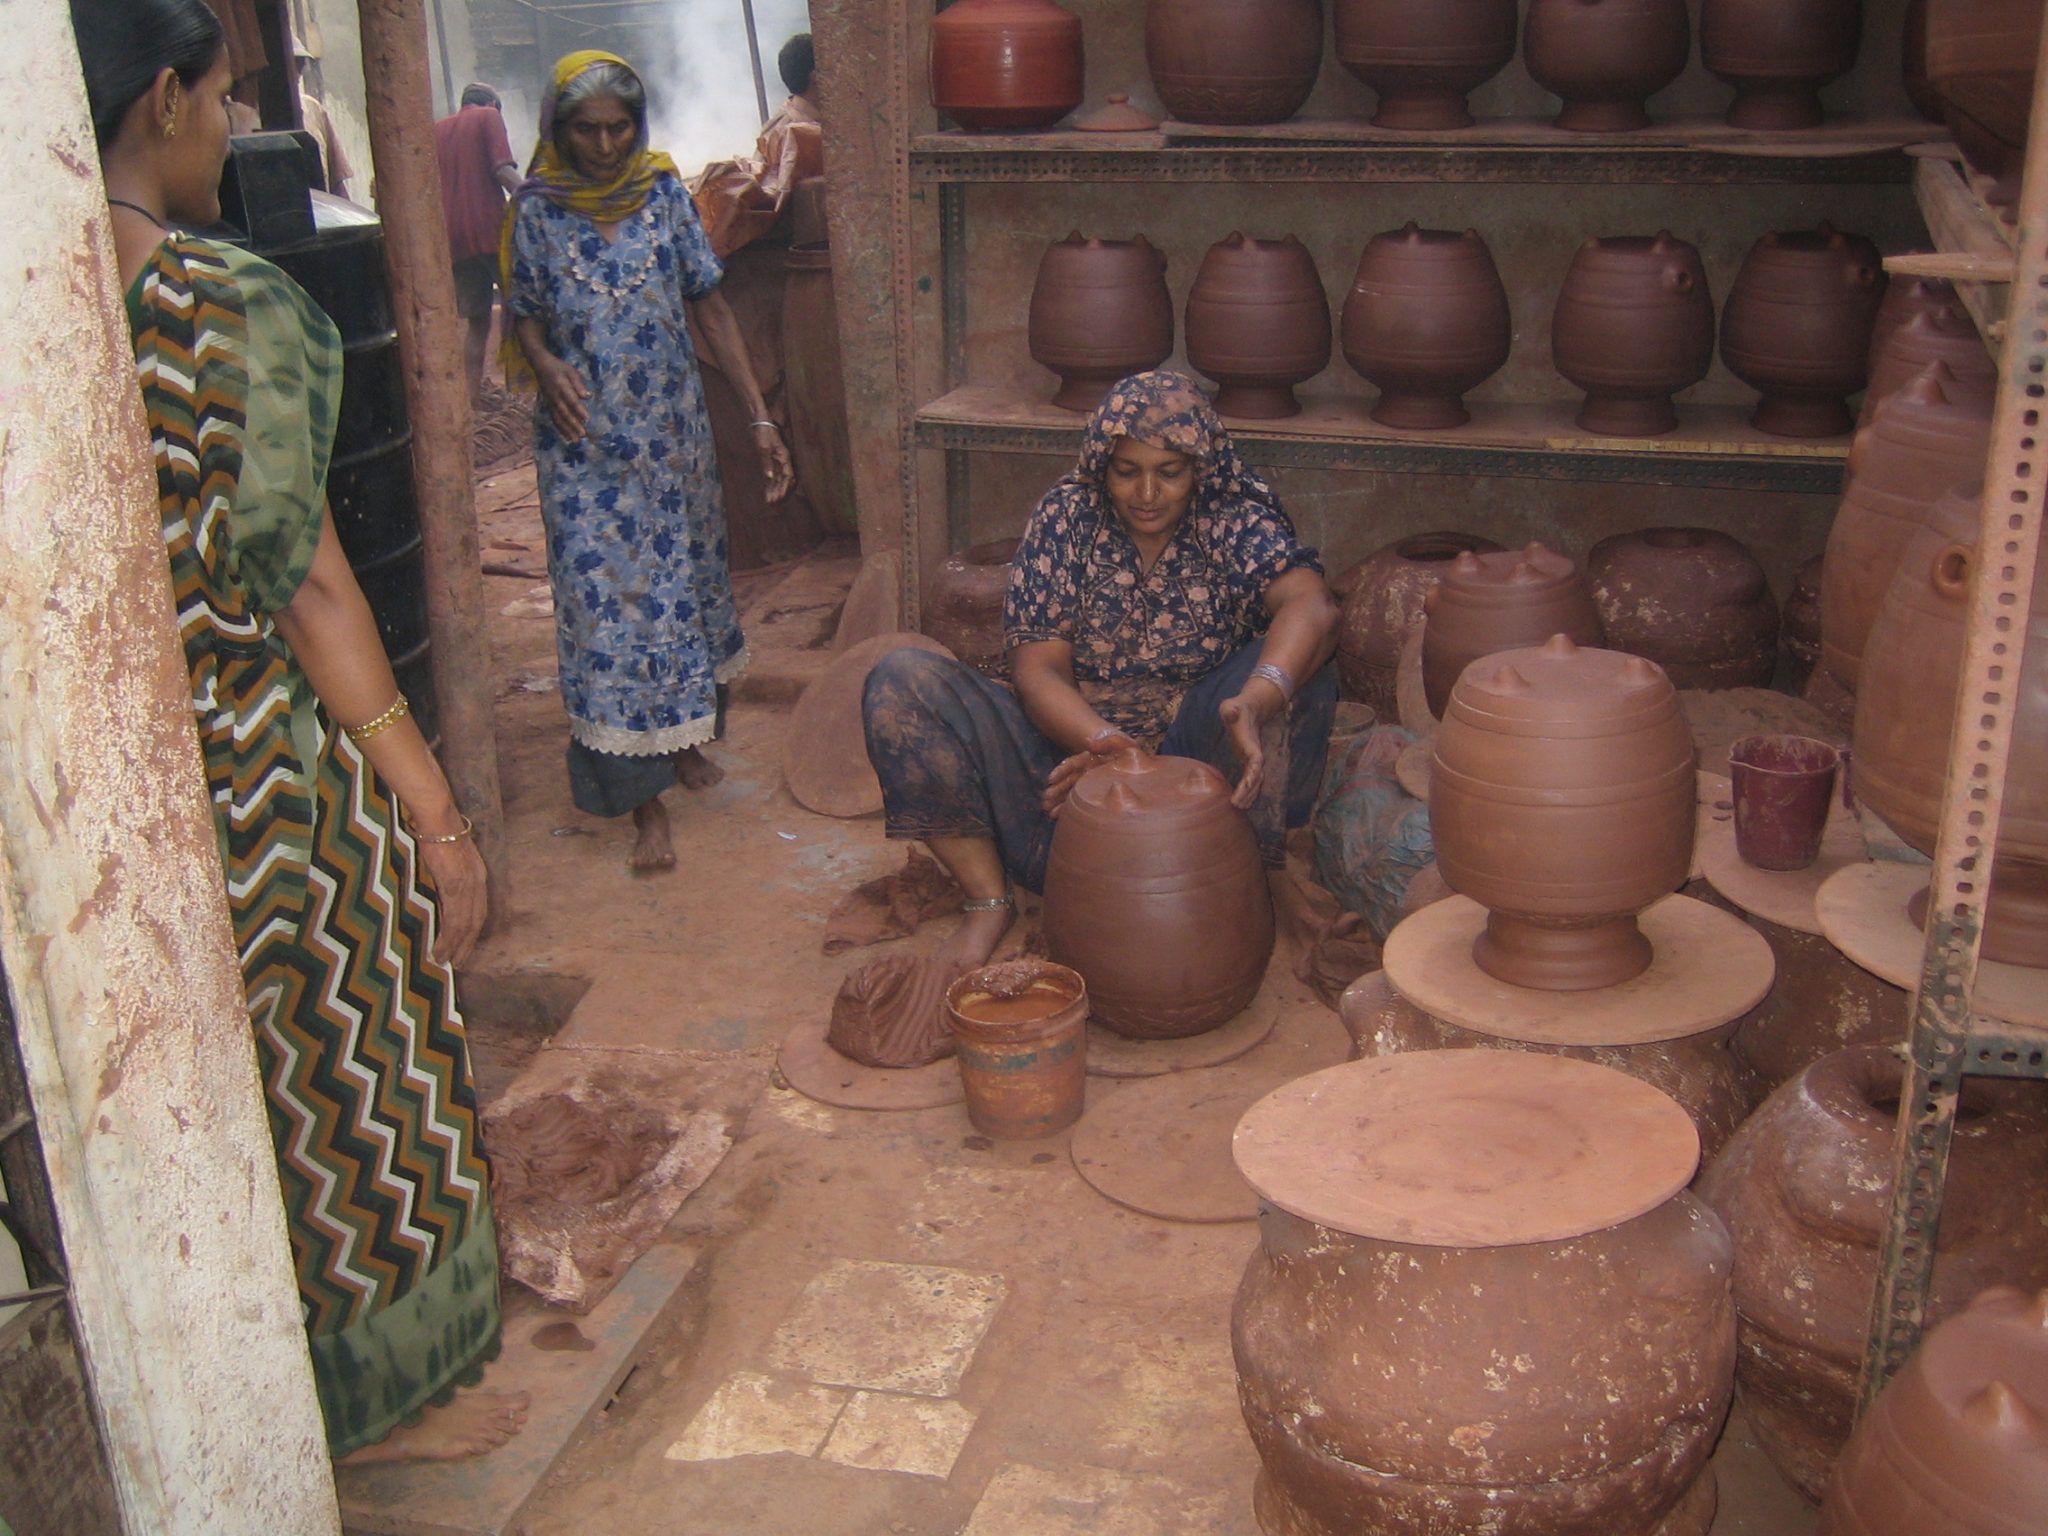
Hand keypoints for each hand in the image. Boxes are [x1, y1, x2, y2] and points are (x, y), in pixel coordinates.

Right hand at [416, 834, 488, 967]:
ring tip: (446, 962)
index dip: (473, 930)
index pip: (479, 909)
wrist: (438, 820)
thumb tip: (444, 889)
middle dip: (467, 944)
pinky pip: (453, 919)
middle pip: (475, 922)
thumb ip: (452, 875)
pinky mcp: (454, 888)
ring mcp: (467, 887)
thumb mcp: (452, 858)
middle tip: (459, 963)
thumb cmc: (439, 834)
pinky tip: (441, 949)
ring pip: (464, 925)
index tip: (466, 945)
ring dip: (455, 947)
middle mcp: (478, 883)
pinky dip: (448, 938)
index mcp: (478, 875)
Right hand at [535, 353, 589, 441]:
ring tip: (576, 441)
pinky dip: (560, 429)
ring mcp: (550, 402)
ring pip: (558, 418)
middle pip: (564, 412)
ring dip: (567, 430)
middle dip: (573, 424)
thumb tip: (588, 397)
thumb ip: (579, 384)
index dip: (578, 410)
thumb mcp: (571, 371)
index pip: (571, 400)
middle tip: (583, 435)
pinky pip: (554, 419)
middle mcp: (554, 396)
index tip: (587, 419)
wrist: (540, 366)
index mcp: (561, 386)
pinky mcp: (548, 406)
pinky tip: (568, 437)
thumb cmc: (560, 368)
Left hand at [753, 421, 793, 502]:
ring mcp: (778, 459)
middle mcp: (783, 459)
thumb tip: (770, 477)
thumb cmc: (763, 431)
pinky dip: (771, 483)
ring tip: (770, 501)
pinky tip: (768, 489)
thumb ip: (767, 462)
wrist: (760, 420)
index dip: (783, 488)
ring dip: (775, 489)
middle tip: (772, 503)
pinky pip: (773, 473)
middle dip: (779, 492)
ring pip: (779, 478)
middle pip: (784, 480)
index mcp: (784, 457)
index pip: (787, 477)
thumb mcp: (763, 446)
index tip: (777, 498)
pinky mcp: (771, 458)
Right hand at [1042, 729, 1140, 816]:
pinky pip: (1078, 802)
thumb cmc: (1132, 756)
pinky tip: (1057, 816)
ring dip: (1058, 801)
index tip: (1051, 779)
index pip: (1073, 765)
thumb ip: (1109, 742)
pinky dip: (1067, 809)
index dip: (1062, 771)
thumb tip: (1088, 743)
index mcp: (1091, 759)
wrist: (1144, 769)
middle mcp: (1087, 772)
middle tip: (1045, 800)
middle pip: (1068, 781)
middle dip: (1056, 790)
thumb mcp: (1123, 745)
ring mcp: (1089, 785)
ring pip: (1070, 793)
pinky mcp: (1093, 796)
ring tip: (1048, 811)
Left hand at [1218, 676, 1286, 810]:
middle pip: (1257, 777)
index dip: (1252, 775)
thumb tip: (1231, 711)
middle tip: (1237, 805)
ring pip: (1256, 781)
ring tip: (1240, 807)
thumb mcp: (1231, 707)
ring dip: (1250, 794)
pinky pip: (1250, 780)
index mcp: (1251, 745)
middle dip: (1249, 791)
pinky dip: (1248, 791)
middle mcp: (1255, 755)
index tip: (1245, 786)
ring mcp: (1252, 760)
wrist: (1247, 711)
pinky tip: (1241, 802)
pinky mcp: (1247, 762)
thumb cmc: (1236, 710)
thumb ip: (1231, 710)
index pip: (1255, 763)